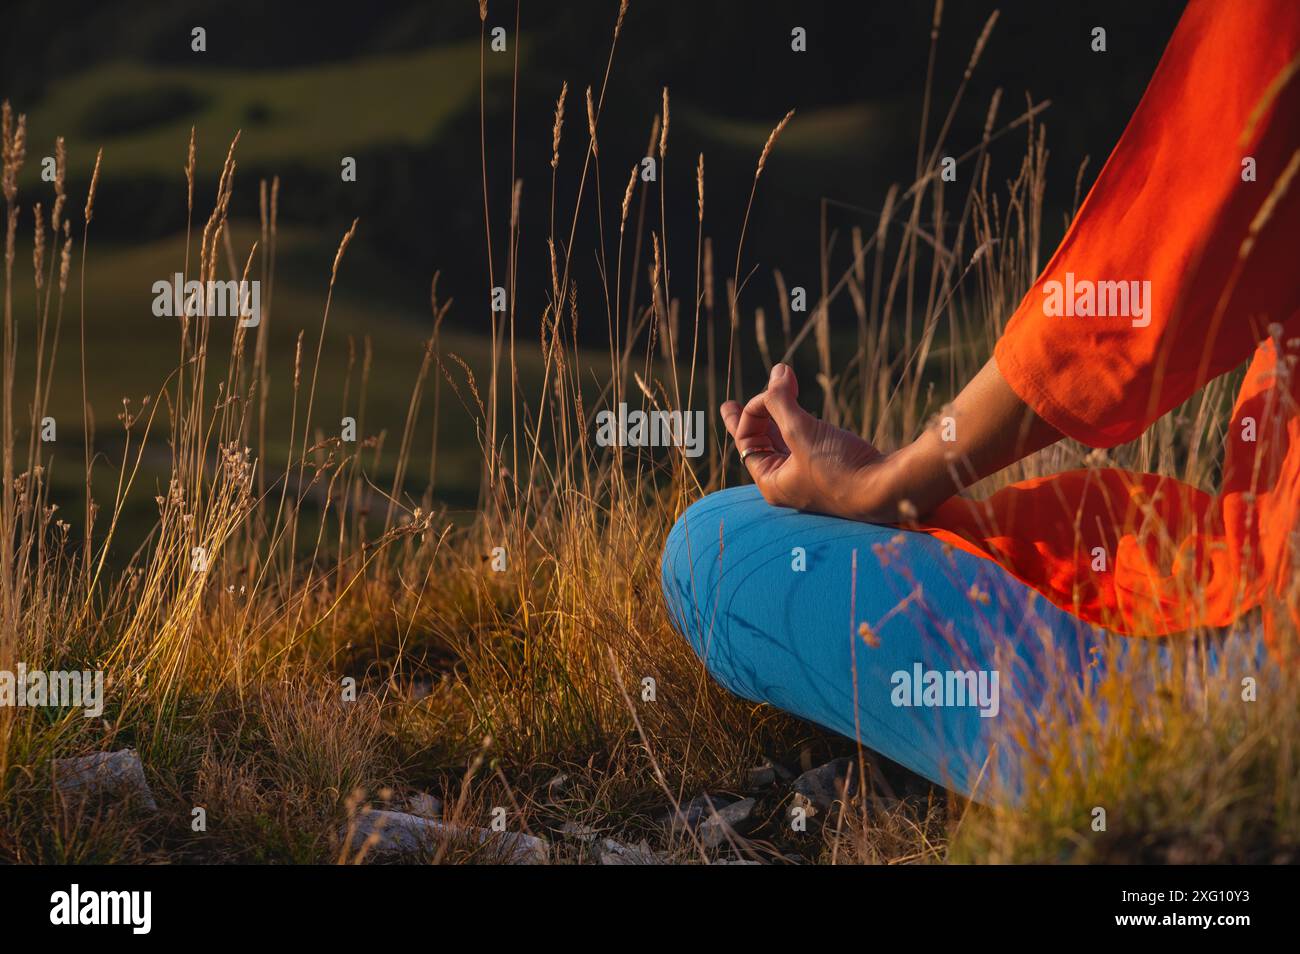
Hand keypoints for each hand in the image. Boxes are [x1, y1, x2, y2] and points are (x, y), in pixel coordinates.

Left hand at [721, 363, 899, 520]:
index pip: (747, 442)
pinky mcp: (832, 468)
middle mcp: (788, 483)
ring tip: (769, 398)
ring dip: (777, 416)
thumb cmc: (840, 468)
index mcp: (772, 483)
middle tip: (729, 405)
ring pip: (784, 442)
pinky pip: (806, 443)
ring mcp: (810, 477)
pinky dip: (800, 424)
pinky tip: (801, 415)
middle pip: (760, 445)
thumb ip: (781, 401)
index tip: (773, 390)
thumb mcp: (801, 431)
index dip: (753, 411)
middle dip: (752, 419)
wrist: (887, 488)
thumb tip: (777, 370)